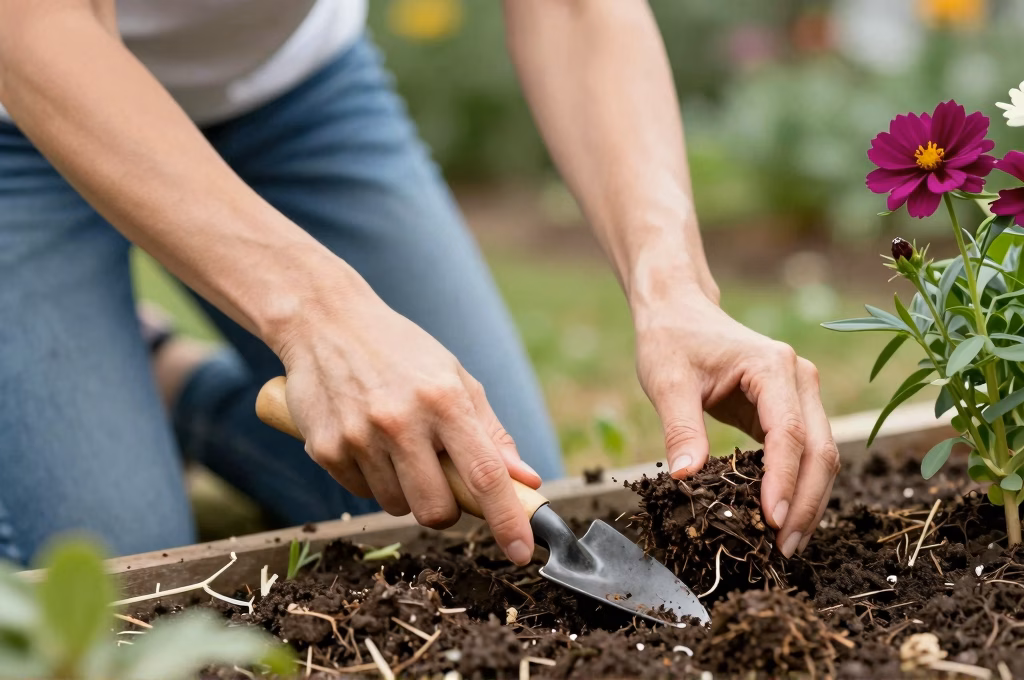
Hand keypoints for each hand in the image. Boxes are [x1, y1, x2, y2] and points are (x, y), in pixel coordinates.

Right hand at [272, 291, 540, 565]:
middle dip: (446, 509)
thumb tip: (525, 479)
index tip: (522, 552)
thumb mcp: (454, 376)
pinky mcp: (325, 449)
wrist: (324, 322)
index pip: (484, 474)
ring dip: (406, 491)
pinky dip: (371, 478)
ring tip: (397, 446)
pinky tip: (366, 439)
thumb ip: (490, 431)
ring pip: (397, 506)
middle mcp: (401, 420)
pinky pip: (361, 492)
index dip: (507, 519)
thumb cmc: (400, 350)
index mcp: (443, 399)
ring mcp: (359, 437)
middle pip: (436, 509)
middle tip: (440, 479)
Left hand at [633, 292, 839, 557]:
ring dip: (808, 502)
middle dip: (805, 503)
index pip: (790, 434)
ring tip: (785, 546)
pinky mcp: (792, 409)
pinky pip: (805, 454)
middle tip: (783, 550)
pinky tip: (780, 520)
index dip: (784, 482)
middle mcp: (799, 378)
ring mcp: (801, 394)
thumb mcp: (666, 381)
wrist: (680, 312)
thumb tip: (687, 479)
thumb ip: (680, 428)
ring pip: (821, 456)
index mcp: (773, 366)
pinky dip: (798, 487)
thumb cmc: (672, 341)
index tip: (772, 524)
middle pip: (820, 450)